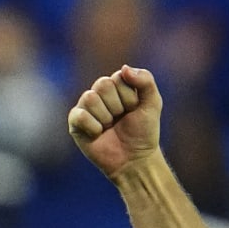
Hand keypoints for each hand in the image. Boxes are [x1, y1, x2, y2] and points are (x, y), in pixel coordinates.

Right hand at [68, 65, 162, 181]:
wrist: (135, 159)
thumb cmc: (144, 132)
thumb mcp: (153, 104)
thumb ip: (146, 81)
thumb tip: (124, 68)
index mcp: (117, 85)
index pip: (118, 77)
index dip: (129, 97)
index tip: (134, 109)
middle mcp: (99, 93)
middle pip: (102, 84)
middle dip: (117, 106)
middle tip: (121, 119)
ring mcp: (86, 107)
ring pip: (90, 98)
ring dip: (106, 117)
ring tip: (110, 127)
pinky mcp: (75, 122)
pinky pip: (80, 115)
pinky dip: (93, 127)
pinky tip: (99, 134)